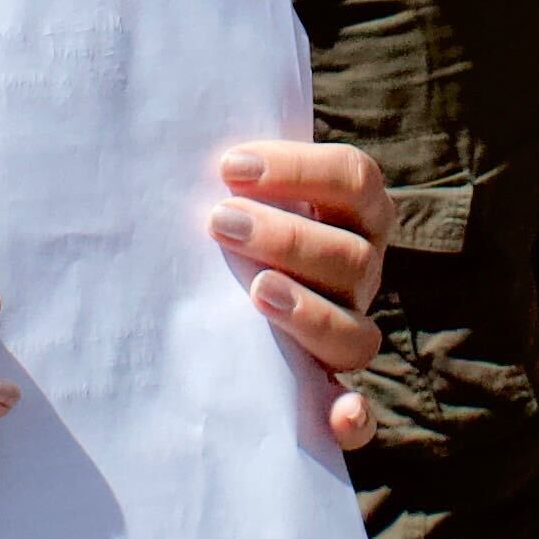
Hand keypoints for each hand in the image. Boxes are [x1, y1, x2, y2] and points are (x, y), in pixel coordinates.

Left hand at [210, 139, 389, 447]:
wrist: (225, 285)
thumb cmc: (229, 221)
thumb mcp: (238, 188)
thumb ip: (233, 166)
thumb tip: (177, 121)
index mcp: (354, 214)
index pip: (355, 180)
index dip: (300, 169)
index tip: (230, 167)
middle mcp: (362, 273)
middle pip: (352, 256)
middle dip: (287, 237)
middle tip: (219, 222)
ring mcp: (350, 331)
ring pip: (357, 332)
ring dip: (310, 312)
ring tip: (255, 292)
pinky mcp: (334, 392)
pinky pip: (360, 414)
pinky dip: (355, 417)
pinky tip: (337, 415)